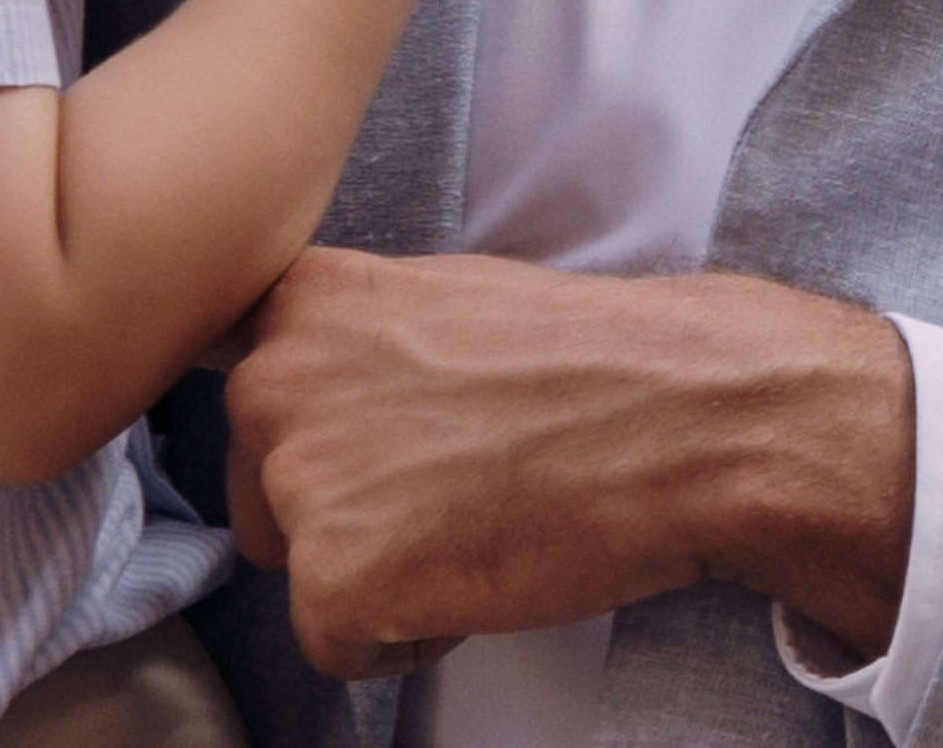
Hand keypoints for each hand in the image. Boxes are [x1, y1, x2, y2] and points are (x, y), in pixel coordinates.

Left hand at [226, 248, 915, 677]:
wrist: (690, 415)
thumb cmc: (595, 357)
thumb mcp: (451, 298)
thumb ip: (359, 334)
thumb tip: (311, 376)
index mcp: (307, 299)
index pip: (252, 391)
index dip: (330, 429)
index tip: (399, 430)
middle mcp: (277, 378)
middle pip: (261, 488)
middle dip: (345, 502)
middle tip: (461, 473)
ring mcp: (301, 479)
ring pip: (300, 567)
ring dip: (378, 563)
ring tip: (481, 511)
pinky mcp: (334, 579)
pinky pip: (339, 644)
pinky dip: (407, 630)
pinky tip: (484, 568)